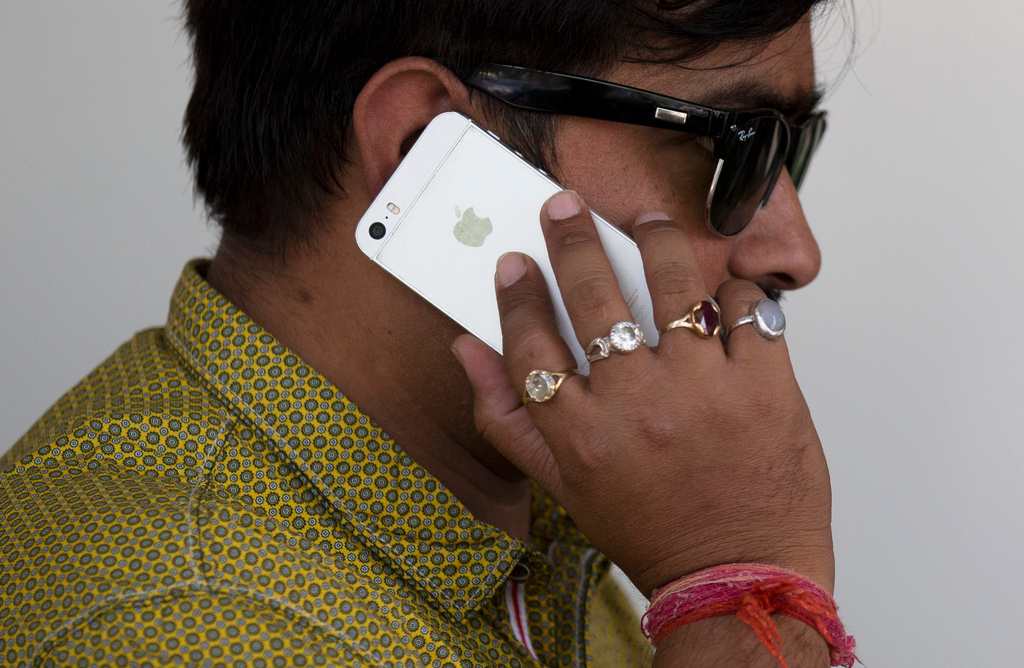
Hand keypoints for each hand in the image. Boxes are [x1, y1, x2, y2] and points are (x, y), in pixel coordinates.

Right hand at [453, 191, 832, 597]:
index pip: (532, 342)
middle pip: (593, 298)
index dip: (518, 294)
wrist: (739, 575)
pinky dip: (735, 294)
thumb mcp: (562, 485)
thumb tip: (469, 349)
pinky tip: (722, 295)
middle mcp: (638, 404)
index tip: (515, 262)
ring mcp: (705, 389)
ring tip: (647, 222)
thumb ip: (506, 419)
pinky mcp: (765, 385)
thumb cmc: (650, 530)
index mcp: (581, 434)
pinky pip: (749, 310)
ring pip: (672, 284)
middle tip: (565, 207)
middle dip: (573, 240)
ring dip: (654, 240)